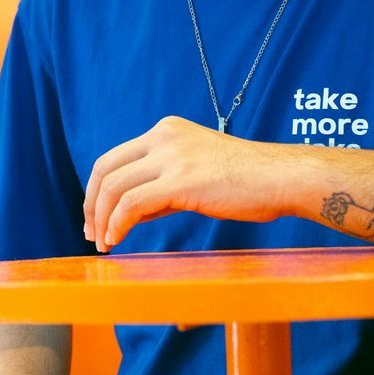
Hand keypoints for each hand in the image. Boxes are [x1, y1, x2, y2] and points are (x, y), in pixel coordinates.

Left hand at [83, 116, 289, 250]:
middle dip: (91, 205)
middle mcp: (163, 137)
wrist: (282, 178)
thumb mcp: (196, 172)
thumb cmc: (247, 181)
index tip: (96, 218)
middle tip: (92, 234)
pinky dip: (117, 224)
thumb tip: (131, 211)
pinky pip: (132, 204)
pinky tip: (117, 240)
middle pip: (104, 169)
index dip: (97, 190)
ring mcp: (171, 157)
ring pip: (113, 187)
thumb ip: (162, 185)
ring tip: (104, 243)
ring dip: (102, 220)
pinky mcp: (181, 181)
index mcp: (165, 131)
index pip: (114, 158)